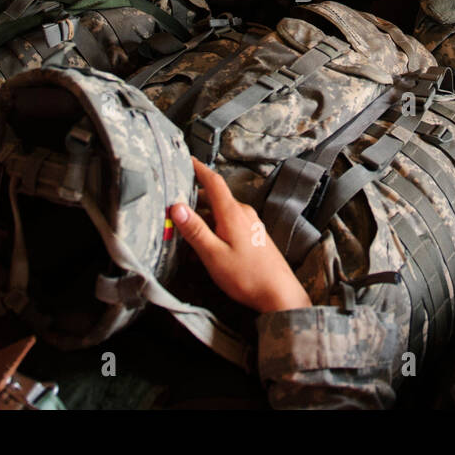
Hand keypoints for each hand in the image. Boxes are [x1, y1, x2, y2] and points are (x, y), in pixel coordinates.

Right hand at [171, 158, 311, 313]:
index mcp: (232, 213)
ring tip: (186, 232)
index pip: (213, 182)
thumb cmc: (246, 276)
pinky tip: (206, 247)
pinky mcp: (254, 235)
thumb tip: (177, 207)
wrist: (279, 294)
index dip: (199, 169)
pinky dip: (215, 228)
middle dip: (195, 199)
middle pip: (215, 197)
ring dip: (204, 218)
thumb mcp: (214, 255)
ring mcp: (251, 224)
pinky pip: (230, 224)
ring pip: (221, 212)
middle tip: (175, 204)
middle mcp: (243, 213)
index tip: (187, 160)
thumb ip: (195, 230)